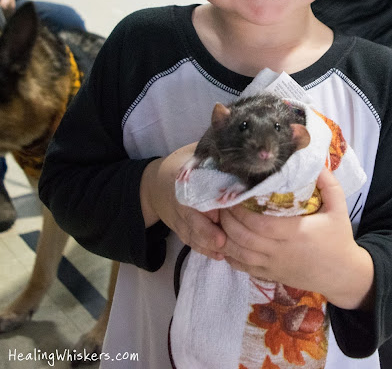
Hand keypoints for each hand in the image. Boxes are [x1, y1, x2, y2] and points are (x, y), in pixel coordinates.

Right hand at [140, 143, 226, 259]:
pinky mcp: (180, 229)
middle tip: (221, 240)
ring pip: (191, 234)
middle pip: (190, 219)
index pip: (192, 192)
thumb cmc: (179, 166)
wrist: (153, 186)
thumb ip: (208, 151)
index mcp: (181, 180)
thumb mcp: (190, 153)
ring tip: (224, 251)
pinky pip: (190, 241)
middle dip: (205, 231)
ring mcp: (178, 218)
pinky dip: (203, 249)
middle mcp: (179, 201)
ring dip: (207, 245)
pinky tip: (219, 255)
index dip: (204, 203)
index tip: (219, 212)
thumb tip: (231, 142)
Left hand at [219, 167, 373, 309]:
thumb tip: (313, 160)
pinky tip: (224, 239)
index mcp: (295, 233)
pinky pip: (242, 267)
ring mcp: (272, 265)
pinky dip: (228, 253)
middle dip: (226, 219)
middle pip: (242, 237)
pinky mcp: (269, 275)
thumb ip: (328, 183)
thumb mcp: (339, 207)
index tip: (233, 193)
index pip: (259, 223)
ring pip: (238, 254)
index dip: (240, 210)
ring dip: (223, 236)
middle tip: (220, 201)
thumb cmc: (339, 238)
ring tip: (218, 217)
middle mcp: (280, 251)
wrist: (343, 275)